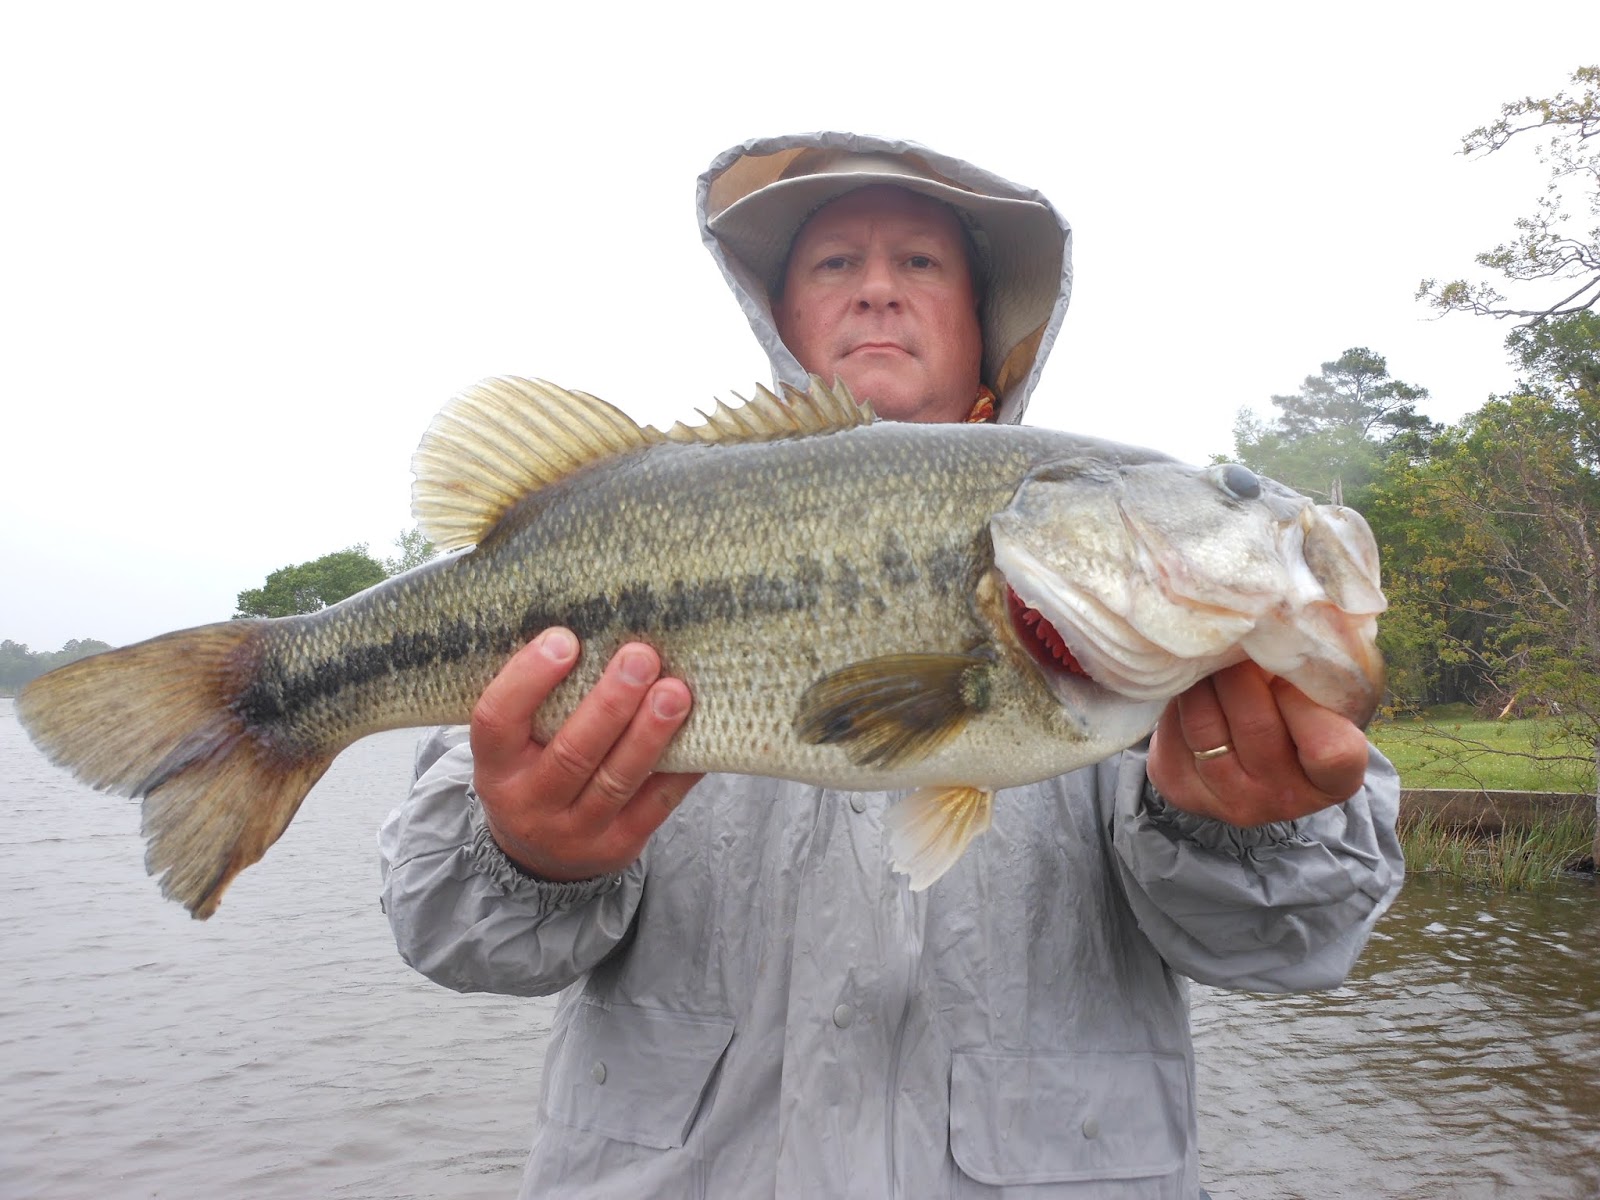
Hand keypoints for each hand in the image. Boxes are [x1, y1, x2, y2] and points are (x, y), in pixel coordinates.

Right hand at [470, 627, 701, 881]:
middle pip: (572, 753)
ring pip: (617, 780)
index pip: (497, 720)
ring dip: (650, 733)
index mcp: (495, 767)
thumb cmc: (533, 772)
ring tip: (676, 692)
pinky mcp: (619, 847)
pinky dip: (681, 767)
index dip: (528, 678)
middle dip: (611, 703)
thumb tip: (598, 630)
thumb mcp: (515, 743)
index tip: (565, 638)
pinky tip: (700, 732)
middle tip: (641, 657)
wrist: (539, 856)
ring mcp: (575, 832)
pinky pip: (656, 804)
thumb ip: (541, 701)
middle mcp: (529, 803)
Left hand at [1146, 661, 1368, 825]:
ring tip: (1208, 659)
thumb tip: (1268, 619)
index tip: (1287, 673)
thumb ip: (1307, 674)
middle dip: (1239, 672)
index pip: (1329, 750)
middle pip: (1255, 726)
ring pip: (1204, 724)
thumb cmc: (1295, 714)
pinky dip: (1178, 701)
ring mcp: (1230, 801)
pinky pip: (1172, 733)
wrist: (1248, 760)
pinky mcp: (1182, 790)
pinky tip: (1190, 688)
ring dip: (1201, 680)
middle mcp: (1284, 800)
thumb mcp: (1319, 700)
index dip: (1304, 702)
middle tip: (1234, 641)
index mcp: (1334, 781)